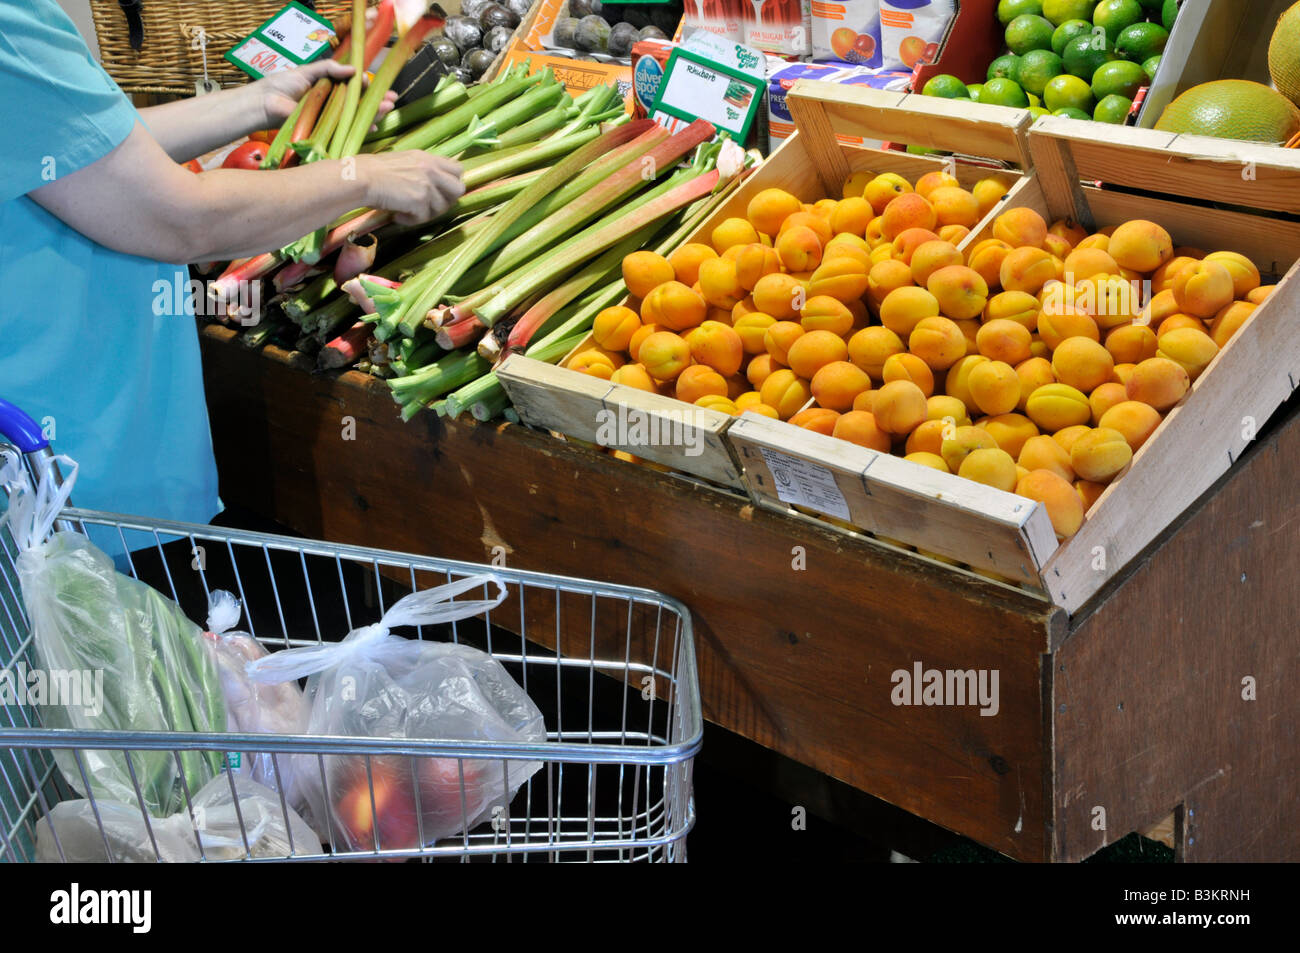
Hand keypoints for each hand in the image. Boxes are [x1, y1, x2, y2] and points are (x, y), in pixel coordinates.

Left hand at [257, 61, 397, 127]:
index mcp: (330, 90)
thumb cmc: (282, 85)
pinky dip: (361, 129)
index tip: (375, 83)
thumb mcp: (308, 71)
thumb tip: (354, 69)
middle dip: (378, 102)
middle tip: (391, 99)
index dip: (368, 87)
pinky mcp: (326, 132)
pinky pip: (346, 131)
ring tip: (387, 108)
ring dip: (375, 114)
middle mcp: (333, 106)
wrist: (266, 103)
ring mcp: (331, 120)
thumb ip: (329, 68)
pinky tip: (373, 126)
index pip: (354, 88)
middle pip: (360, 104)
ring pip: (357, 117)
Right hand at [357, 152, 464, 225]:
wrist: (361, 178)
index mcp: (428, 158)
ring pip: (442, 208)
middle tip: (431, 206)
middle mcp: (431, 170)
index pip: (457, 169)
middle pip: (459, 189)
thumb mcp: (405, 160)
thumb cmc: (375, 170)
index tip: (441, 191)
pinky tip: (398, 216)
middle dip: (448, 200)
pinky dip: (411, 221)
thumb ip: (423, 168)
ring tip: (409, 212)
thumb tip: (434, 183)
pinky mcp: (419, 201)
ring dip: (426, 213)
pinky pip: (423, 218)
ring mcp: (427, 185)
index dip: (452, 182)